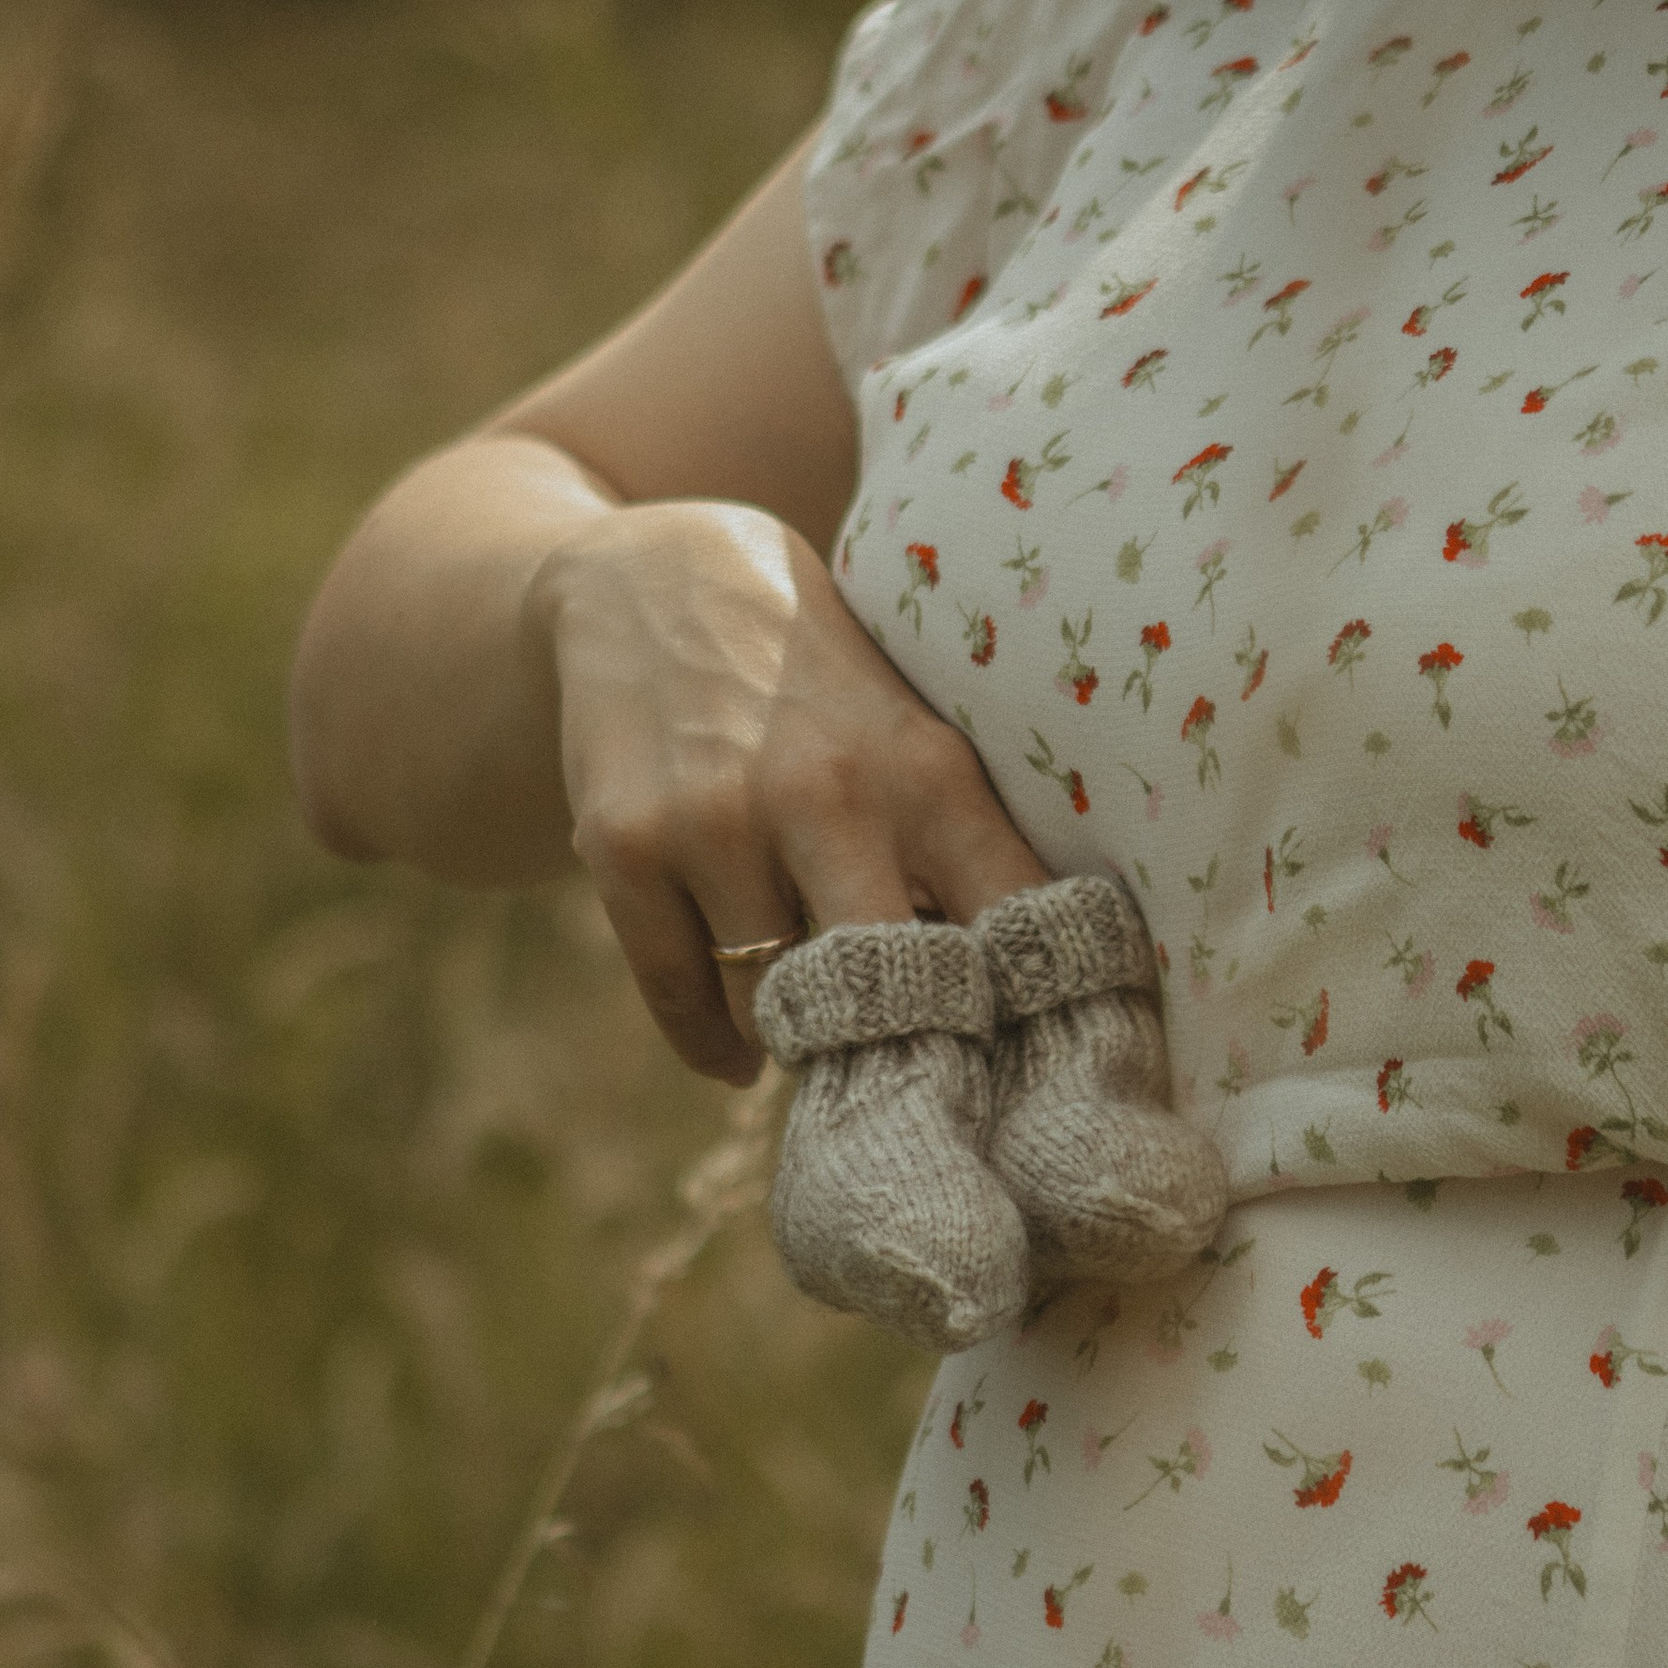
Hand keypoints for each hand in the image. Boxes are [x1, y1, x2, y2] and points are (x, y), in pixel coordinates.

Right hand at [530, 500, 1048, 1082]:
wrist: (659, 584)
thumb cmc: (825, 696)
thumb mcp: (915, 741)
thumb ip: (965, 855)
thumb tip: (1039, 1005)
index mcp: (929, 773)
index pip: (1012, 925)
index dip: (1033, 1016)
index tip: (1041, 1077)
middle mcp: (828, 795)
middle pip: (886, 996)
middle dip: (900, 1056)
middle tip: (910, 1084)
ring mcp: (717, 821)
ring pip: (772, 1010)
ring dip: (795, 1038)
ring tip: (813, 1024)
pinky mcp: (625, 845)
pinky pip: (682, 1001)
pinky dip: (714, 1045)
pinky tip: (739, 1045)